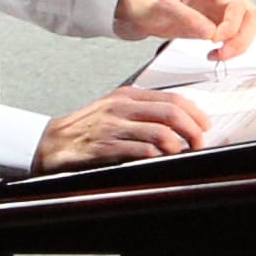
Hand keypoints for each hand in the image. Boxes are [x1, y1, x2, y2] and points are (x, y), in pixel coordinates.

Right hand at [36, 85, 205, 169]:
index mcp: (127, 96)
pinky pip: (140, 150)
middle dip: (193, 129)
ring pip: (159, 132)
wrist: (50, 142)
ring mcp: (113, 127)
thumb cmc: (85, 128)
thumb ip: (142, 110)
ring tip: (183, 153)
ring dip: (178, 145)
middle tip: (200, 142)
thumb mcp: (114, 109)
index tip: (205, 125)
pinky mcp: (105, 147)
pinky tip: (161, 160)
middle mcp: (121, 107)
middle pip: (171, 113)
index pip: (171, 98)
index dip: (194, 112)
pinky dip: (157, 156)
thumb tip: (177, 120)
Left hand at [121, 0, 255, 56]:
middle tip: (225, 53)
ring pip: (244, 27)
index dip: (232, 24)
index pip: (237, 5)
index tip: (216, 40)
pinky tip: (213, 54)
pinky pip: (230, 37)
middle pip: (249, 15)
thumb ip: (187, 18)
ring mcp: (215, 11)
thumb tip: (211, 33)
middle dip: (242, 37)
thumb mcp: (160, 5)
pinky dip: (228, 48)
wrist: (127, 6)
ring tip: (219, 56)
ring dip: (238, 44)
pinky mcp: (209, 25)